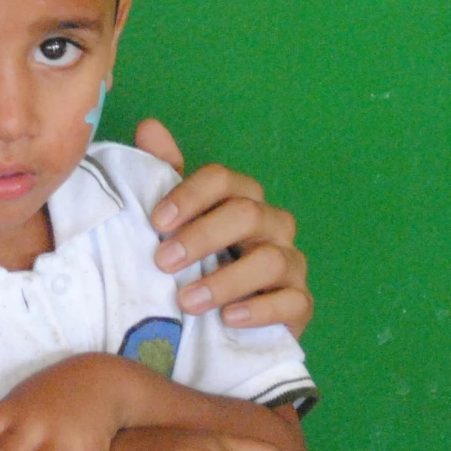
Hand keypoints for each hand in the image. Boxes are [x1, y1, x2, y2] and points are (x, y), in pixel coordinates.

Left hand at [135, 119, 313, 334]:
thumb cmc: (200, 263)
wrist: (224, 323)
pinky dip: (260, 310)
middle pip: (246, 214)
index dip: (189, 195)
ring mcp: (291, 264)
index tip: (156, 221)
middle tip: (163, 261)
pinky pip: (292, 302)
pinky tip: (229, 318)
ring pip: (271, 259)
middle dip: (202, 236)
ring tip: (187, 301)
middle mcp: (272, 225)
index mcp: (242, 199)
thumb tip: (149, 126)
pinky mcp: (300, 304)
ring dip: (225, 280)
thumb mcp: (178, 221)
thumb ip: (165, 175)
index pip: (222, 180)